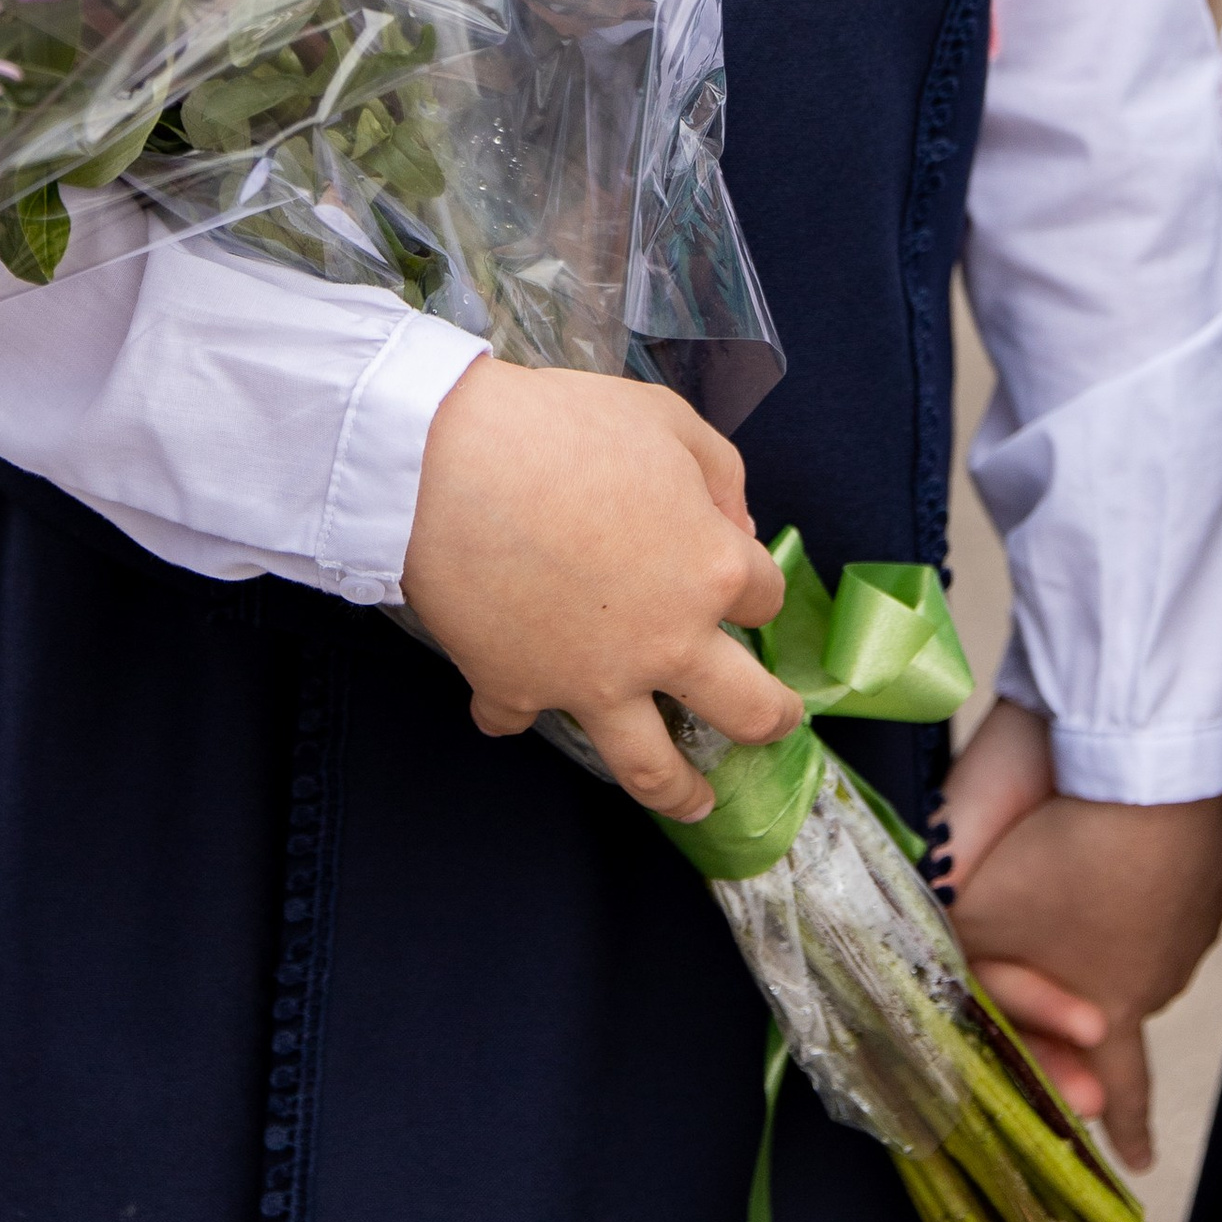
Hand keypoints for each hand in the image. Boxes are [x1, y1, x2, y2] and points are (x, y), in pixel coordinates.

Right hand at [402, 358, 801, 818]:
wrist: (446, 463)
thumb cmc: (563, 427)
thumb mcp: (665, 418)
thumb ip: (720, 472)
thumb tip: (736, 527)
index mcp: (711, 572)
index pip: (764, 594)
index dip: (751, 579)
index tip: (735, 567)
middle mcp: (666, 645)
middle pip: (746, 709)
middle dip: (770, 720)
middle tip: (775, 724)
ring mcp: (591, 682)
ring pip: (651, 768)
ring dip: (680, 793)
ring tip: (696, 804)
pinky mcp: (518, 689)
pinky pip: (520, 719)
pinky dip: (518, 711)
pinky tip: (516, 697)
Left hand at [946, 700, 1221, 1168]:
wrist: (1141, 771)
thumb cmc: (1053, 858)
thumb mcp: (980, 915)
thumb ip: (955, 953)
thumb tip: (915, 974)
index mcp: (1113, 1006)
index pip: (1117, 1084)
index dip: (1123, 1124)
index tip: (1140, 1165)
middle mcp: (1163, 974)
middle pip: (1125, 995)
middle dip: (1101, 999)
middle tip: (1087, 999)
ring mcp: (1197, 920)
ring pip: (1152, 932)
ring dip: (1122, 920)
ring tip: (1086, 876)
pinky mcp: (1218, 866)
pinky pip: (1181, 875)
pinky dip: (1156, 863)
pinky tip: (1135, 834)